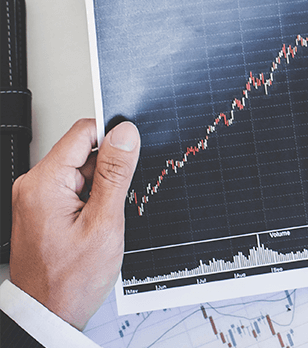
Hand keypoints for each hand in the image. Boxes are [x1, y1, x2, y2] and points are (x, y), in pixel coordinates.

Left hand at [9, 119, 140, 328]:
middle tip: (118, 202)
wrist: (49, 314)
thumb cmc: (70, 280)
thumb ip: (116, 174)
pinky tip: (98, 224)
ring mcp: (36, 198)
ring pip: (82, 172)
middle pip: (83, 152)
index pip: (83, 132)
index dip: (114, 138)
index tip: (133, 154)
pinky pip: (75, 189)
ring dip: (102, 189)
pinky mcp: (43, 209)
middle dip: (110, 170)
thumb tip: (125, 134)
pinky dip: (92, 201)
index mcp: (44, 183)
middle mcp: (34, 185)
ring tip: (105, 220)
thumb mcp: (104, 223)